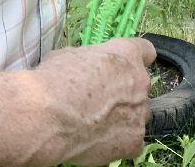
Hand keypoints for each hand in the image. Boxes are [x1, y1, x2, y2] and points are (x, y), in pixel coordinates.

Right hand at [33, 36, 156, 164]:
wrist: (48, 117)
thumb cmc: (54, 81)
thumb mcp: (70, 55)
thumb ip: (90, 60)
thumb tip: (87, 68)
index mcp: (127, 54)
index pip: (146, 51)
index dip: (135, 60)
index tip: (124, 69)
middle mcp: (140, 81)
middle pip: (139, 87)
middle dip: (124, 93)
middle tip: (99, 102)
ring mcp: (140, 113)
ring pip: (137, 116)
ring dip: (123, 118)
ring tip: (96, 125)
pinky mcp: (135, 141)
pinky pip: (132, 142)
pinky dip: (118, 143)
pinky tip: (98, 142)